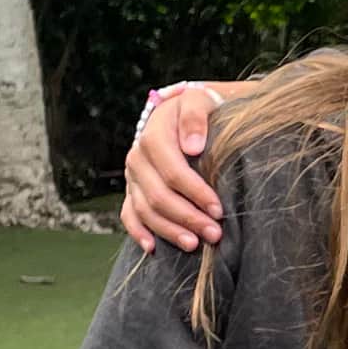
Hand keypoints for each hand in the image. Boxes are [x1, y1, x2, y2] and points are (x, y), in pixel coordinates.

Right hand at [121, 82, 230, 252]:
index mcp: (153, 134)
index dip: (195, 192)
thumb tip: (192, 147)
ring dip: (169, 230)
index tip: (218, 209)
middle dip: (188, 218)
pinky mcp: (132, 190)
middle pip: (158, 195)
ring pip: (145, 210)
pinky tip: (153, 247)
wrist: (183, 113)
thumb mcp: (199, 101)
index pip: (172, 170)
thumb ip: (195, 116)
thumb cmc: (198, 109)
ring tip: (194, 245)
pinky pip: (129, 215)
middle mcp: (137, 158)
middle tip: (214, 233)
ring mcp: (133, 176)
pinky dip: (139, 232)